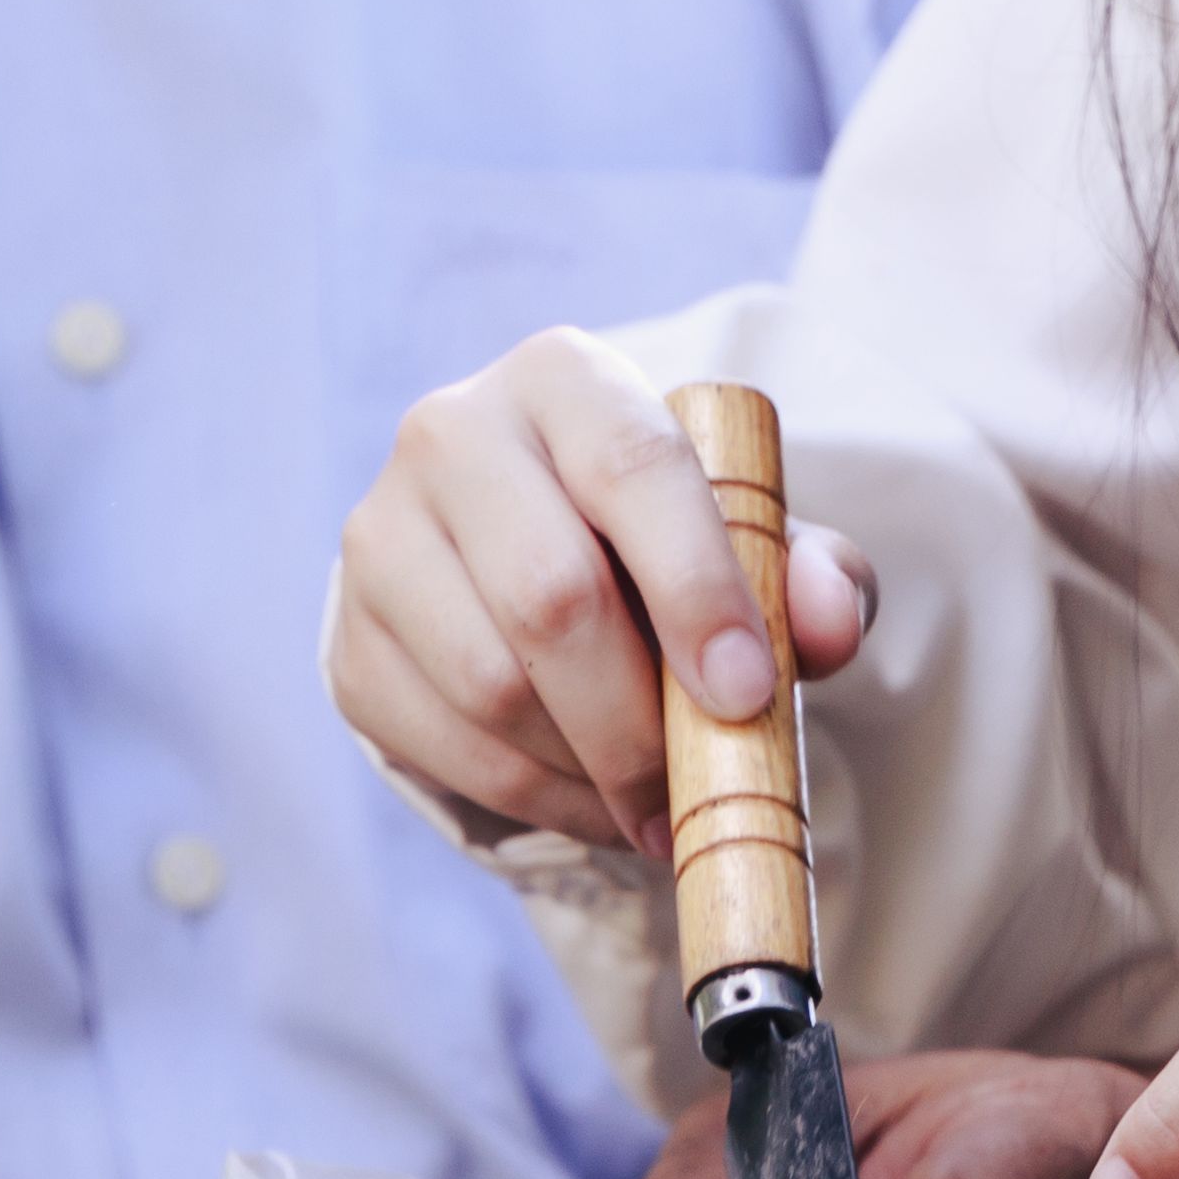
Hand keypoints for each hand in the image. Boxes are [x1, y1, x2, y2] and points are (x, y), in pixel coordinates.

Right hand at [334, 330, 877, 848]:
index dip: (697, 588)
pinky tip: (589, 800)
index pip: (631, 468)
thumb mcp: (748, 538)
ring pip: (490, 684)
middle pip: (549, 595)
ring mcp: (382, 535)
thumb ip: (809, 575)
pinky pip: (445, 744)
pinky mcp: (351, 636)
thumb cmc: (655, 537)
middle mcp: (452, 433)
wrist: (519, 548)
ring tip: (651, 799)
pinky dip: (535, 797)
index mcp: (565, 378)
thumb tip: (827, 623)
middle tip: (698, 786)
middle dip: (638, 720)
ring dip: (588, 770)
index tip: (745, 695)